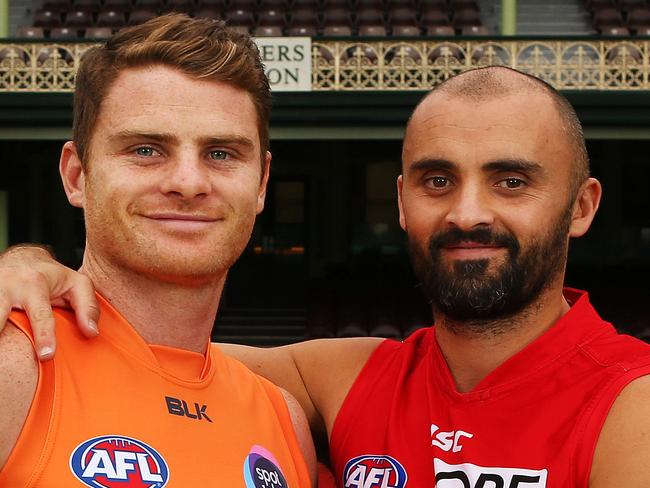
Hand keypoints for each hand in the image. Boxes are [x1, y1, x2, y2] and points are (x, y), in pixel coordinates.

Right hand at [0, 245, 98, 359]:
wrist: (21, 258)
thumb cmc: (54, 276)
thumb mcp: (78, 284)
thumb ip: (88, 307)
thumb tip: (91, 332)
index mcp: (34, 284)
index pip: (40, 314)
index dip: (44, 335)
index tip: (46, 356)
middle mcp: (8, 287)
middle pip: (0, 313)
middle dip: (0, 332)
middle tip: (3, 361)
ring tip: (1, 357)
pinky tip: (2, 347)